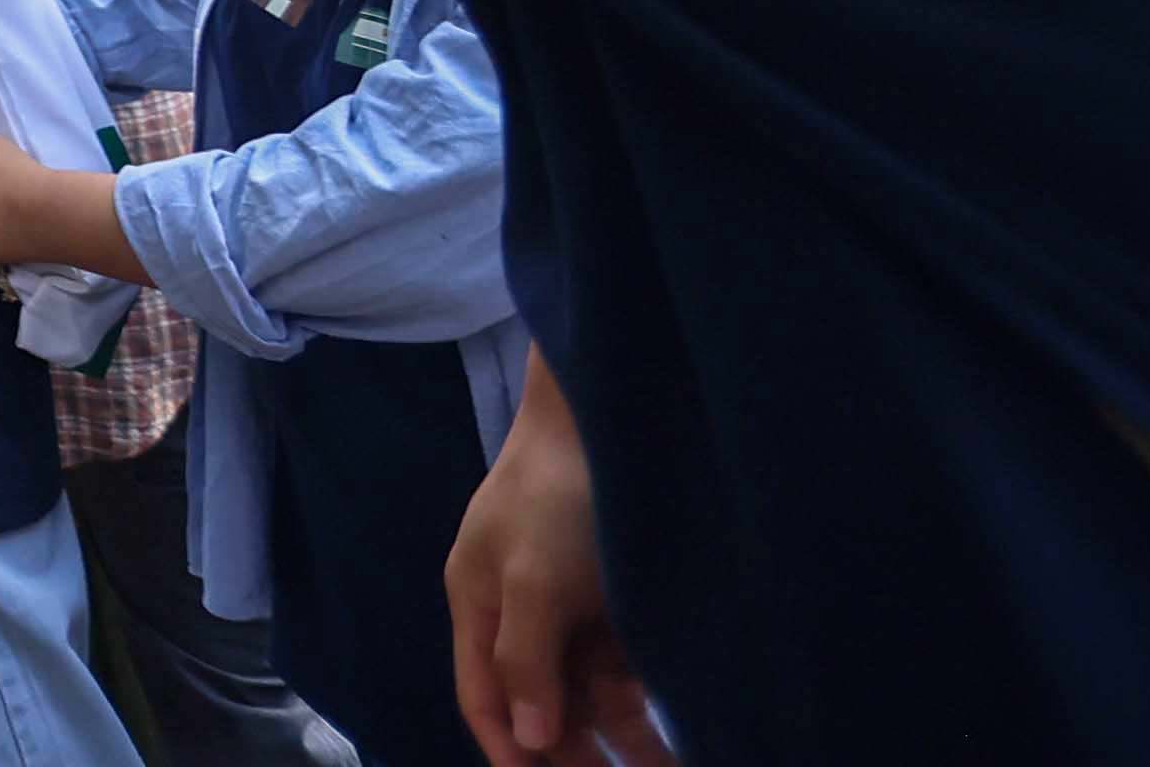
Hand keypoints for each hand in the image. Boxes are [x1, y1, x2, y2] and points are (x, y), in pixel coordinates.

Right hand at [452, 365, 671, 763]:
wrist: (611, 417)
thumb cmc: (555, 496)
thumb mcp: (531, 578)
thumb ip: (526, 659)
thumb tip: (529, 737)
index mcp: (478, 604)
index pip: (483, 696)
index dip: (509, 749)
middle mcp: (520, 613)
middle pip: (540, 701)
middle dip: (575, 751)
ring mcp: (569, 606)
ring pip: (589, 690)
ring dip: (622, 733)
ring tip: (667, 764)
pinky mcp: (614, 597)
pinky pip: (625, 663)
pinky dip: (643, 697)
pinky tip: (671, 720)